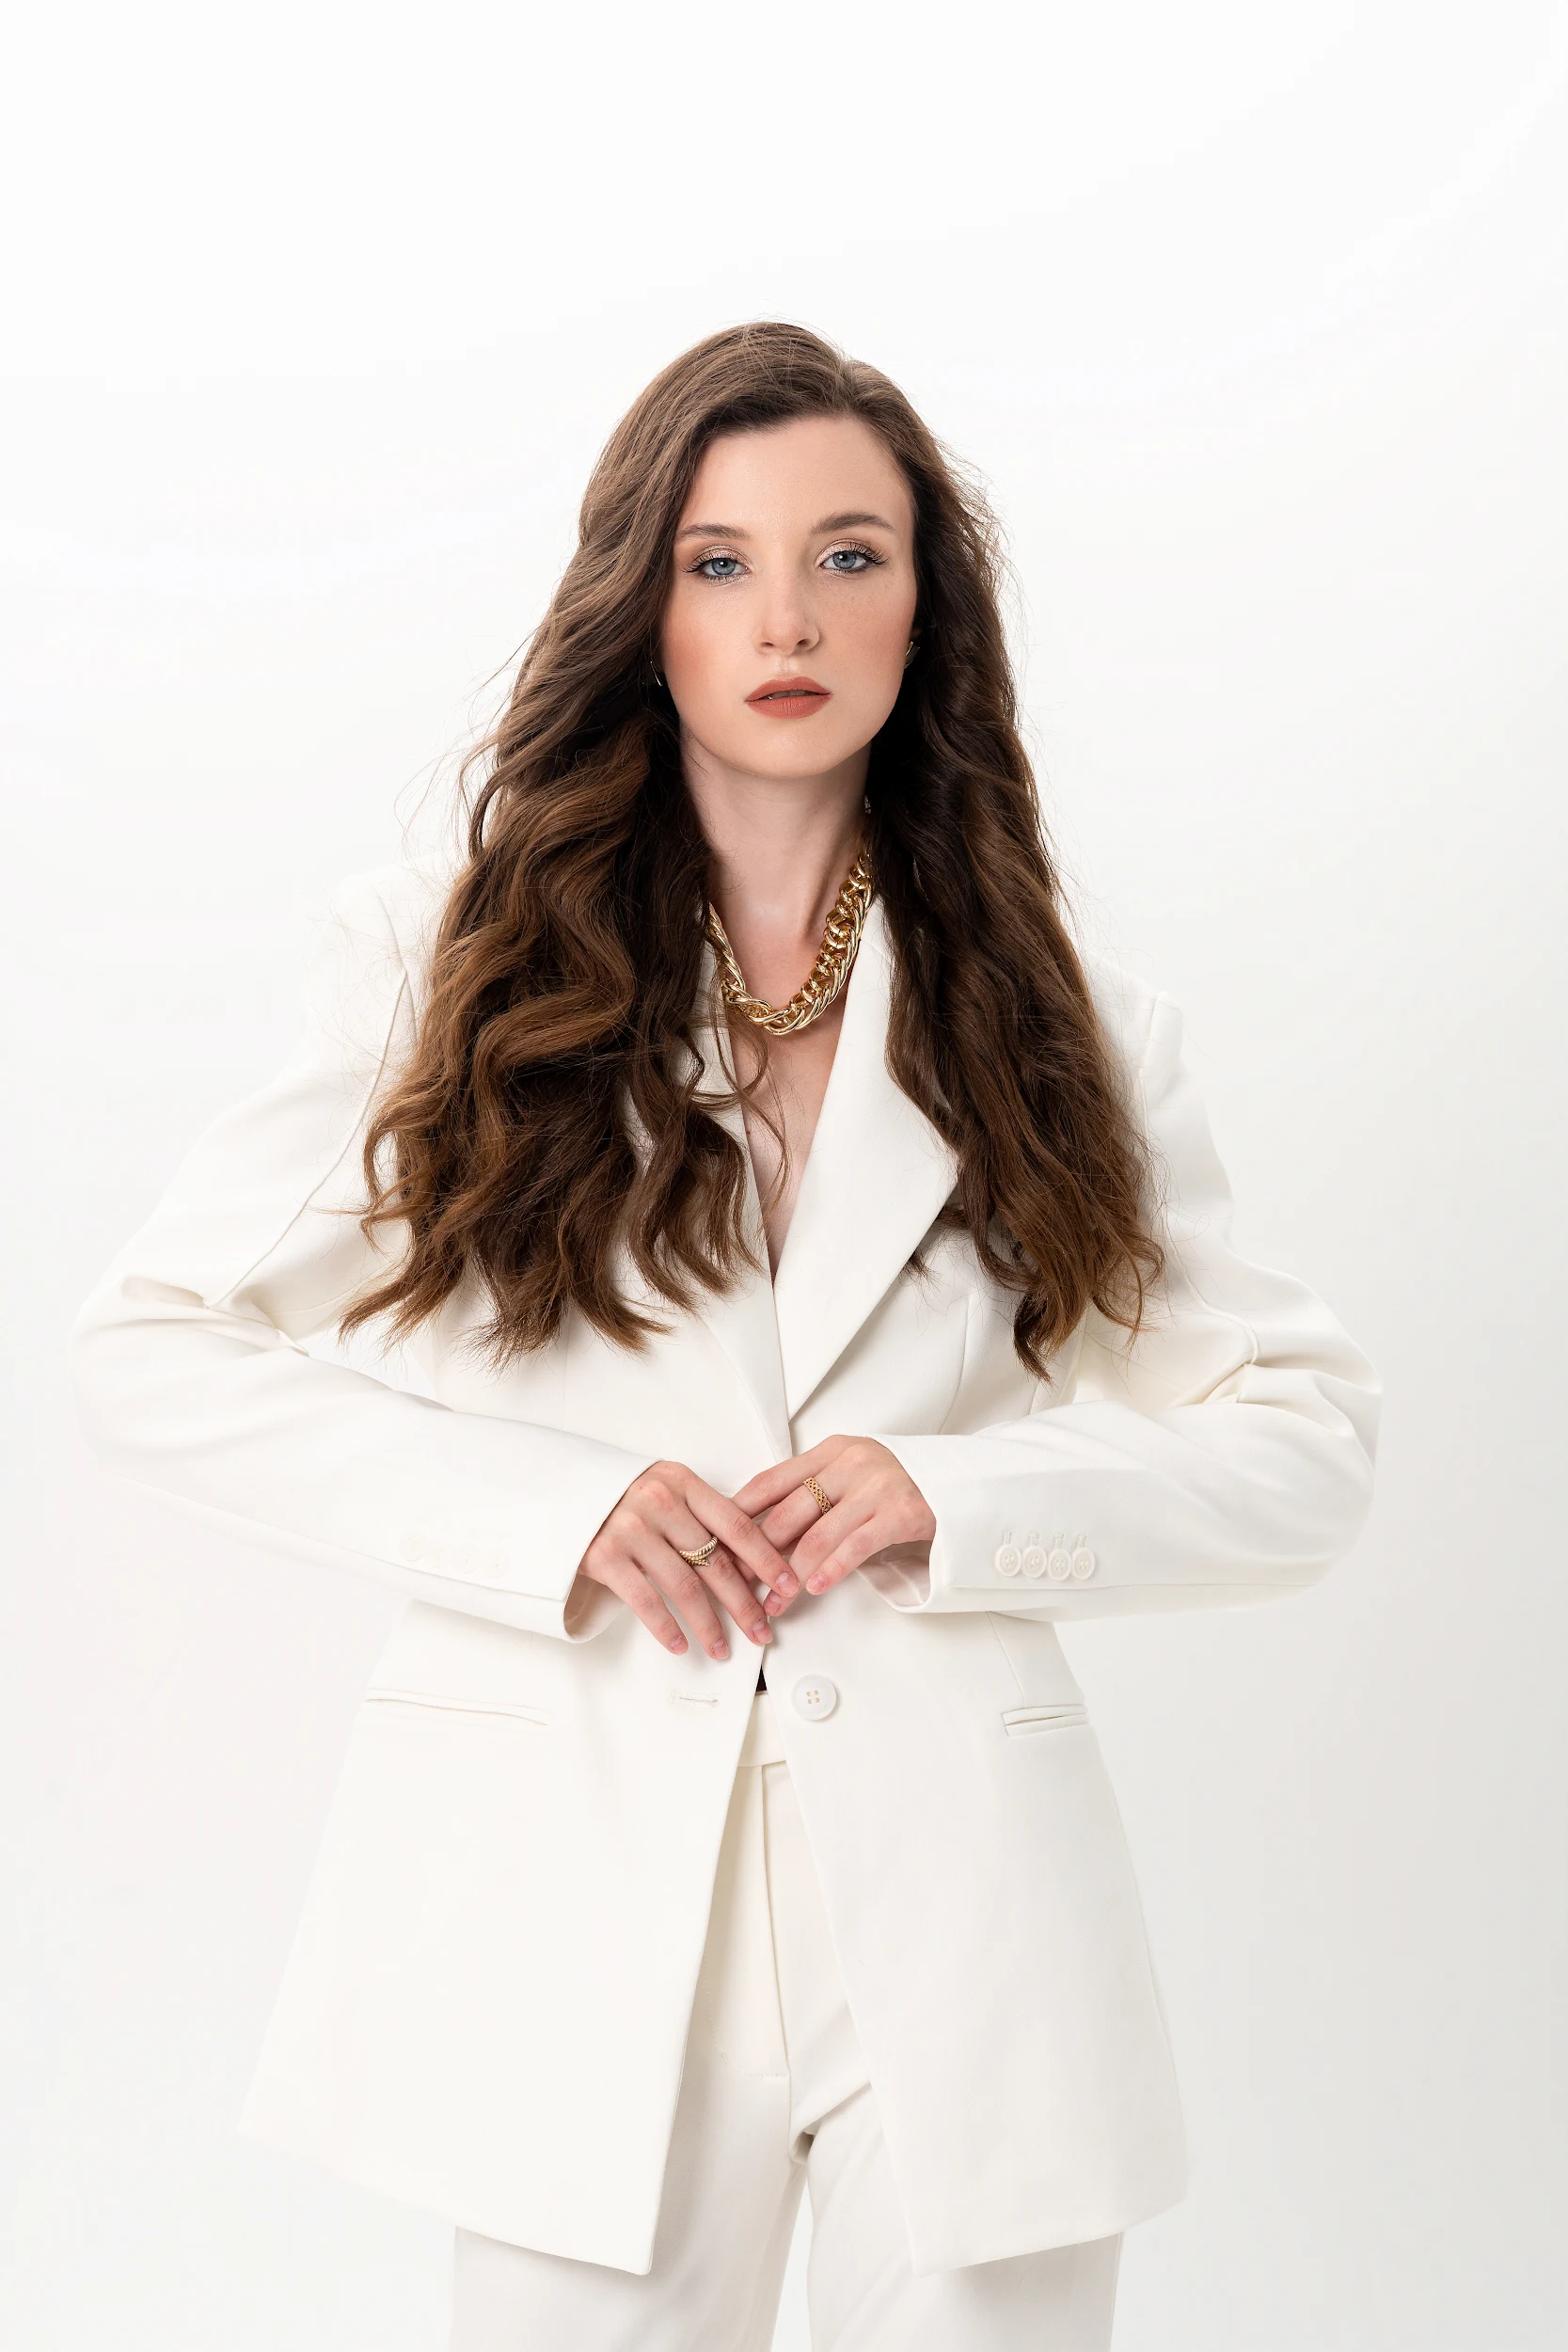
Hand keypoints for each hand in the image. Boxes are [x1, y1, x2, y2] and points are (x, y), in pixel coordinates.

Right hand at [576, 1460, 799, 1660]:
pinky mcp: (603, 1556)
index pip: (737, 1525)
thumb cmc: (621, 1495)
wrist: (559, 1492)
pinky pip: (645, 1600)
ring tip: (722, 1647)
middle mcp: (660, 1502)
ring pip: (685, 1587)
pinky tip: (681, 1644)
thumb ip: (701, 1514)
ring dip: (709, 1624)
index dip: (767, 1560)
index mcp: (684, 1483)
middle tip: (762, 1631)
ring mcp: (630, 1529)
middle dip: (744, 1604)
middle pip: (716, 1563)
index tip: (788, 1585)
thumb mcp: (666, 1488)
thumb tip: (748, 1558)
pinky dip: (666, 1628)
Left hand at [730, 1437, 935, 1611]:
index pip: (769, 1482)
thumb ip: (811, 1492)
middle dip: (758, 1556)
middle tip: (738, 1584)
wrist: (957, 1482)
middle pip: (787, 1514)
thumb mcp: (849, 1474)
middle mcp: (849, 1463)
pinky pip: (856, 1545)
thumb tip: (756, 1531)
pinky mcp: (900, 1512)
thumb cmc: (895, 1484)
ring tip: (775, 1601)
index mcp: (829, 1451)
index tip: (717, 1545)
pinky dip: (832, 1569)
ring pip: (817, 1536)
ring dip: (791, 1576)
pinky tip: (816, 1587)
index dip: (739, 1517)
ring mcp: (875, 1486)